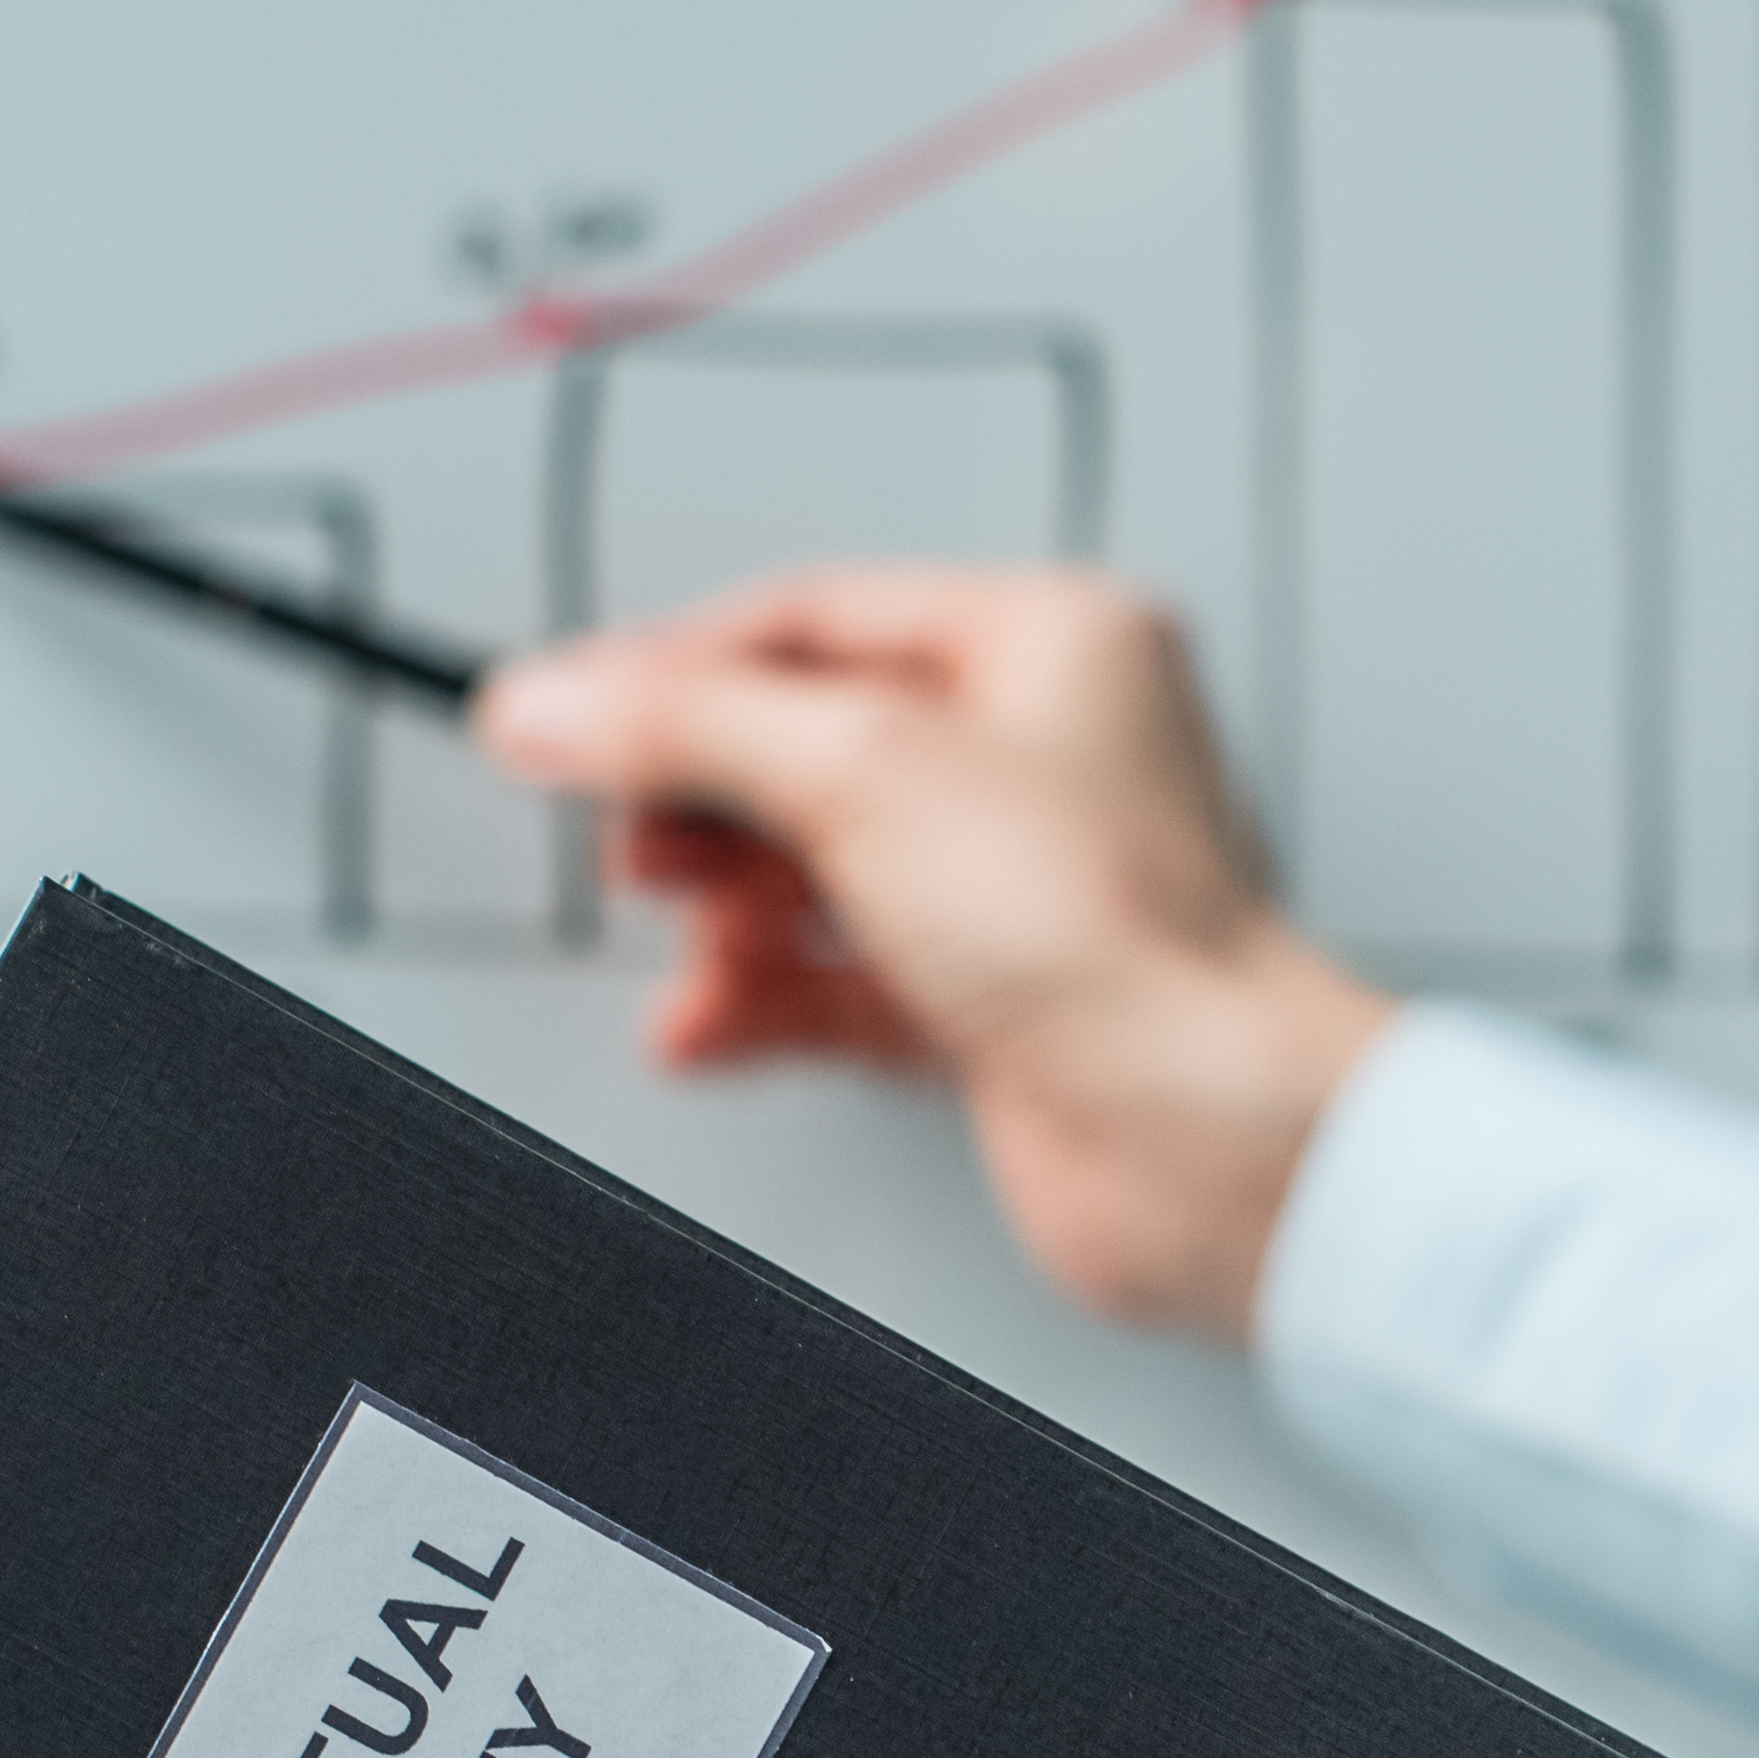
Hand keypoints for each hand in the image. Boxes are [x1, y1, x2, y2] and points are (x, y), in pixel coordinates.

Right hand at [467, 567, 1395, 1342]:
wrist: (1204, 1139)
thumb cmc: (1123, 941)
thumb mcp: (864, 772)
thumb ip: (686, 729)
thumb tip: (553, 703)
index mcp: (1052, 645)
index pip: (817, 618)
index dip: (678, 666)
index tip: (569, 714)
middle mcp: (1045, 760)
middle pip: (810, 746)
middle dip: (704, 799)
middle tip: (627, 834)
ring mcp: (1021, 892)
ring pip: (821, 874)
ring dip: (728, 914)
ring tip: (679, 936)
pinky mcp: (1000, 1011)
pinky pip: (843, 986)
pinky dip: (764, 1003)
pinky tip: (702, 1027)